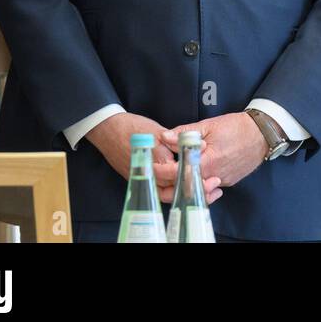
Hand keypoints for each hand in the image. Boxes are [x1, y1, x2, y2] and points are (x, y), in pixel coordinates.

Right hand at [86, 112, 222, 204]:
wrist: (108, 130)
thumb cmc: (133, 129)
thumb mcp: (158, 134)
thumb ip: (176, 144)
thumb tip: (197, 149)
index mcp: (155, 166)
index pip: (179, 180)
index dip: (197, 179)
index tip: (212, 178)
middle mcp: (149, 177)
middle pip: (175, 191)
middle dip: (193, 188)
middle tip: (212, 185)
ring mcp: (143, 180)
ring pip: (167, 192)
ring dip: (183, 189)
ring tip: (202, 185)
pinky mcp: (139, 178)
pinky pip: (158, 188)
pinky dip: (172, 187)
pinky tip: (183, 180)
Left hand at [161, 112, 267, 195]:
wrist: (263, 134)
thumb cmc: (237, 127)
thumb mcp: (209, 125)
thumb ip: (185, 133)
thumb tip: (164, 136)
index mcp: (207, 162)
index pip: (177, 173)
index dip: (162, 171)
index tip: (152, 165)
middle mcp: (214, 175)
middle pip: (185, 185)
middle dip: (170, 178)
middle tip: (160, 168)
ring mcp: (222, 180)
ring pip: (197, 187)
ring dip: (185, 180)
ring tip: (176, 169)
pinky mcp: (228, 181)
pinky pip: (208, 185)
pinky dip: (199, 179)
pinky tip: (195, 169)